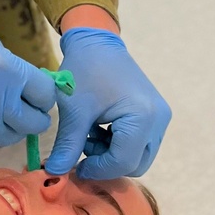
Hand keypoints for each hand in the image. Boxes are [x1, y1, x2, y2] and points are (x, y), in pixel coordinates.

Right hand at [0, 0, 57, 147]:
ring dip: (12, 128)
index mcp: (7, 69)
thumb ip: (14, 69)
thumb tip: (31, 91)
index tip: (38, 93)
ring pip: (8, 137)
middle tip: (28, 110)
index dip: (45, 95)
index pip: (45, 95)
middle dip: (34, 116)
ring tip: (5, 117)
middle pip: (32, 122)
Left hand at [48, 28, 171, 179]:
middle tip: (81, 147)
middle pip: (135, 163)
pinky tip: (98, 127)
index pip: (124, 161)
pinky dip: (118, 143)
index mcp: (142, 116)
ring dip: (111, 153)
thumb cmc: (84, 70)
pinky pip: (140, 143)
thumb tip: (54, 172)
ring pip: (138, 155)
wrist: (97, 42)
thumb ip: (67, 144)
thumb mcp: (74, 110)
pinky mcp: (156, 115)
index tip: (76, 167)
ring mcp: (161, 117)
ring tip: (88, 134)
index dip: (98, 169)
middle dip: (106, 162)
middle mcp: (159, 120)